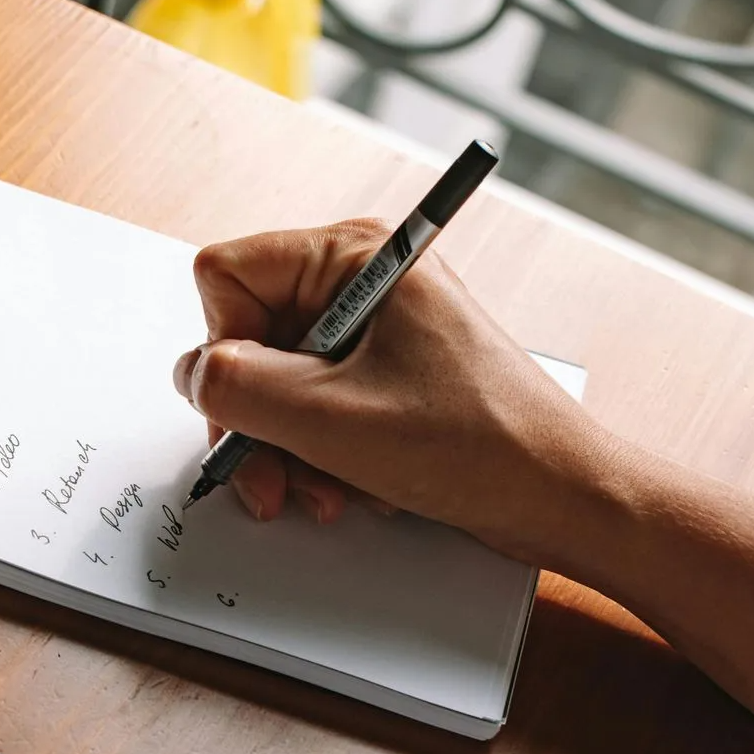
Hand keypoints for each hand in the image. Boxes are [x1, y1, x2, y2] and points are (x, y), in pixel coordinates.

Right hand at [173, 219, 618, 563]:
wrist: (561, 497)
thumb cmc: (476, 443)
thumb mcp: (329, 419)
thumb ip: (237, 388)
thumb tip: (191, 374)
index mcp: (354, 256)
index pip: (225, 276)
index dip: (222, 349)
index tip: (251, 405)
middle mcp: (358, 283)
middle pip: (245, 340)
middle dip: (255, 419)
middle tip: (271, 479)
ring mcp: (370, 334)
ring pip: (274, 387)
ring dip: (287, 451)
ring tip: (326, 492)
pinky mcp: (382, 381)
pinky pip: (312, 413)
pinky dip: (319, 459)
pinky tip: (353, 488)